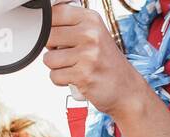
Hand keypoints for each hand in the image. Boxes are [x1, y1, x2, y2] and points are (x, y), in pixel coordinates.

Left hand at [43, 0, 149, 117]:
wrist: (126, 89)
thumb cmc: (106, 63)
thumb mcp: (94, 34)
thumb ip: (72, 25)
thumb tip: (42, 24)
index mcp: (91, 19)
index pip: (54, 14)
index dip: (50, 27)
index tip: (58, 36)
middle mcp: (90, 34)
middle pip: (48, 36)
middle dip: (51, 49)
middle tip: (67, 55)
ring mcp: (87, 55)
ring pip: (48, 59)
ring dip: (56, 67)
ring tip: (72, 68)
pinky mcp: (83, 75)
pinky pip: (54, 76)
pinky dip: (61, 81)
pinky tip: (74, 78)